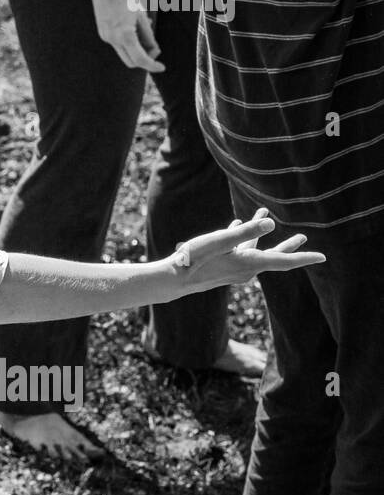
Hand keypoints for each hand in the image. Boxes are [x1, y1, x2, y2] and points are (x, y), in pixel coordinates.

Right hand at [92, 0, 163, 72]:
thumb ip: (148, 35)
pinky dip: (128, 43)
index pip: (140, 59)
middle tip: (154, 48)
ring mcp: (106, 38)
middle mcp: (113, 40)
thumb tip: (154, 50)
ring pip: (124, 53)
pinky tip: (132, 28)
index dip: (152, 66)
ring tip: (143, 33)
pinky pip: (118, 45)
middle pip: (131, 62)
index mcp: (125, 35)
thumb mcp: (141, 16)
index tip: (161, 67)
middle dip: (144, 59)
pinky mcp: (103, 34)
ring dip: (136, 50)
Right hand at [169, 208, 324, 294]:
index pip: (284, 261)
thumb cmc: (193, 260)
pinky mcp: (221, 266)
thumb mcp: (219, 241)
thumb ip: (245, 231)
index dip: (304, 257)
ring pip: (253, 249)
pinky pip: (238, 250)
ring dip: (259, 233)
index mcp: (248, 264)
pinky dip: (241, 237)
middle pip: (273, 257)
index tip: (322, 257)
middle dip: (288, 246)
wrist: (172, 280)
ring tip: (264, 214)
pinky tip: (234, 224)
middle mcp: (245, 269)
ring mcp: (232, 269)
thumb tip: (270, 223)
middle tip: (304, 238)